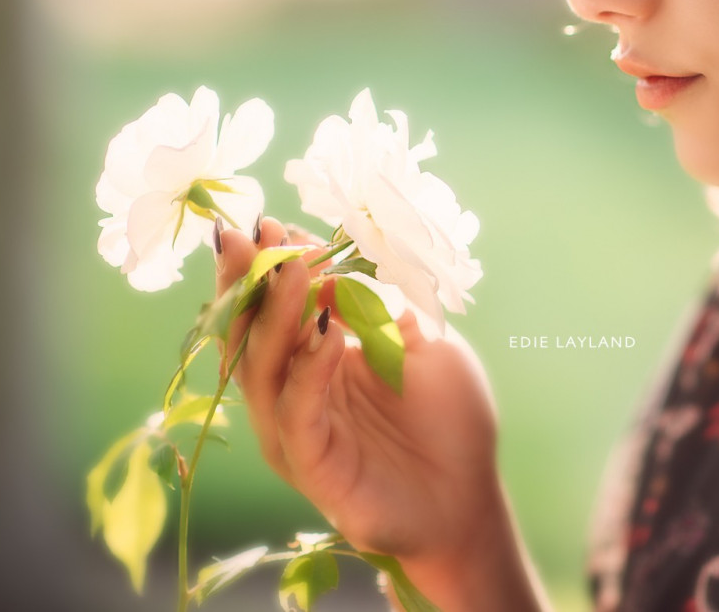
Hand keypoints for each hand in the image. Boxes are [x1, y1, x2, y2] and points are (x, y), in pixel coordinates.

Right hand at [213, 216, 514, 576]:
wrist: (469, 497)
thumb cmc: (450, 422)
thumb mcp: (423, 344)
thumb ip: (379, 308)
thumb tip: (336, 265)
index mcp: (315, 361)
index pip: (276, 307)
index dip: (271, 266)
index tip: (270, 221)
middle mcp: (293, 393)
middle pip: (252, 333)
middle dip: (249, 281)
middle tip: (251, 234)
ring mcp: (296, 431)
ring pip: (264, 370)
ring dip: (275, 317)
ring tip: (292, 270)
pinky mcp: (311, 466)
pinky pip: (298, 415)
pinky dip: (309, 374)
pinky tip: (328, 336)